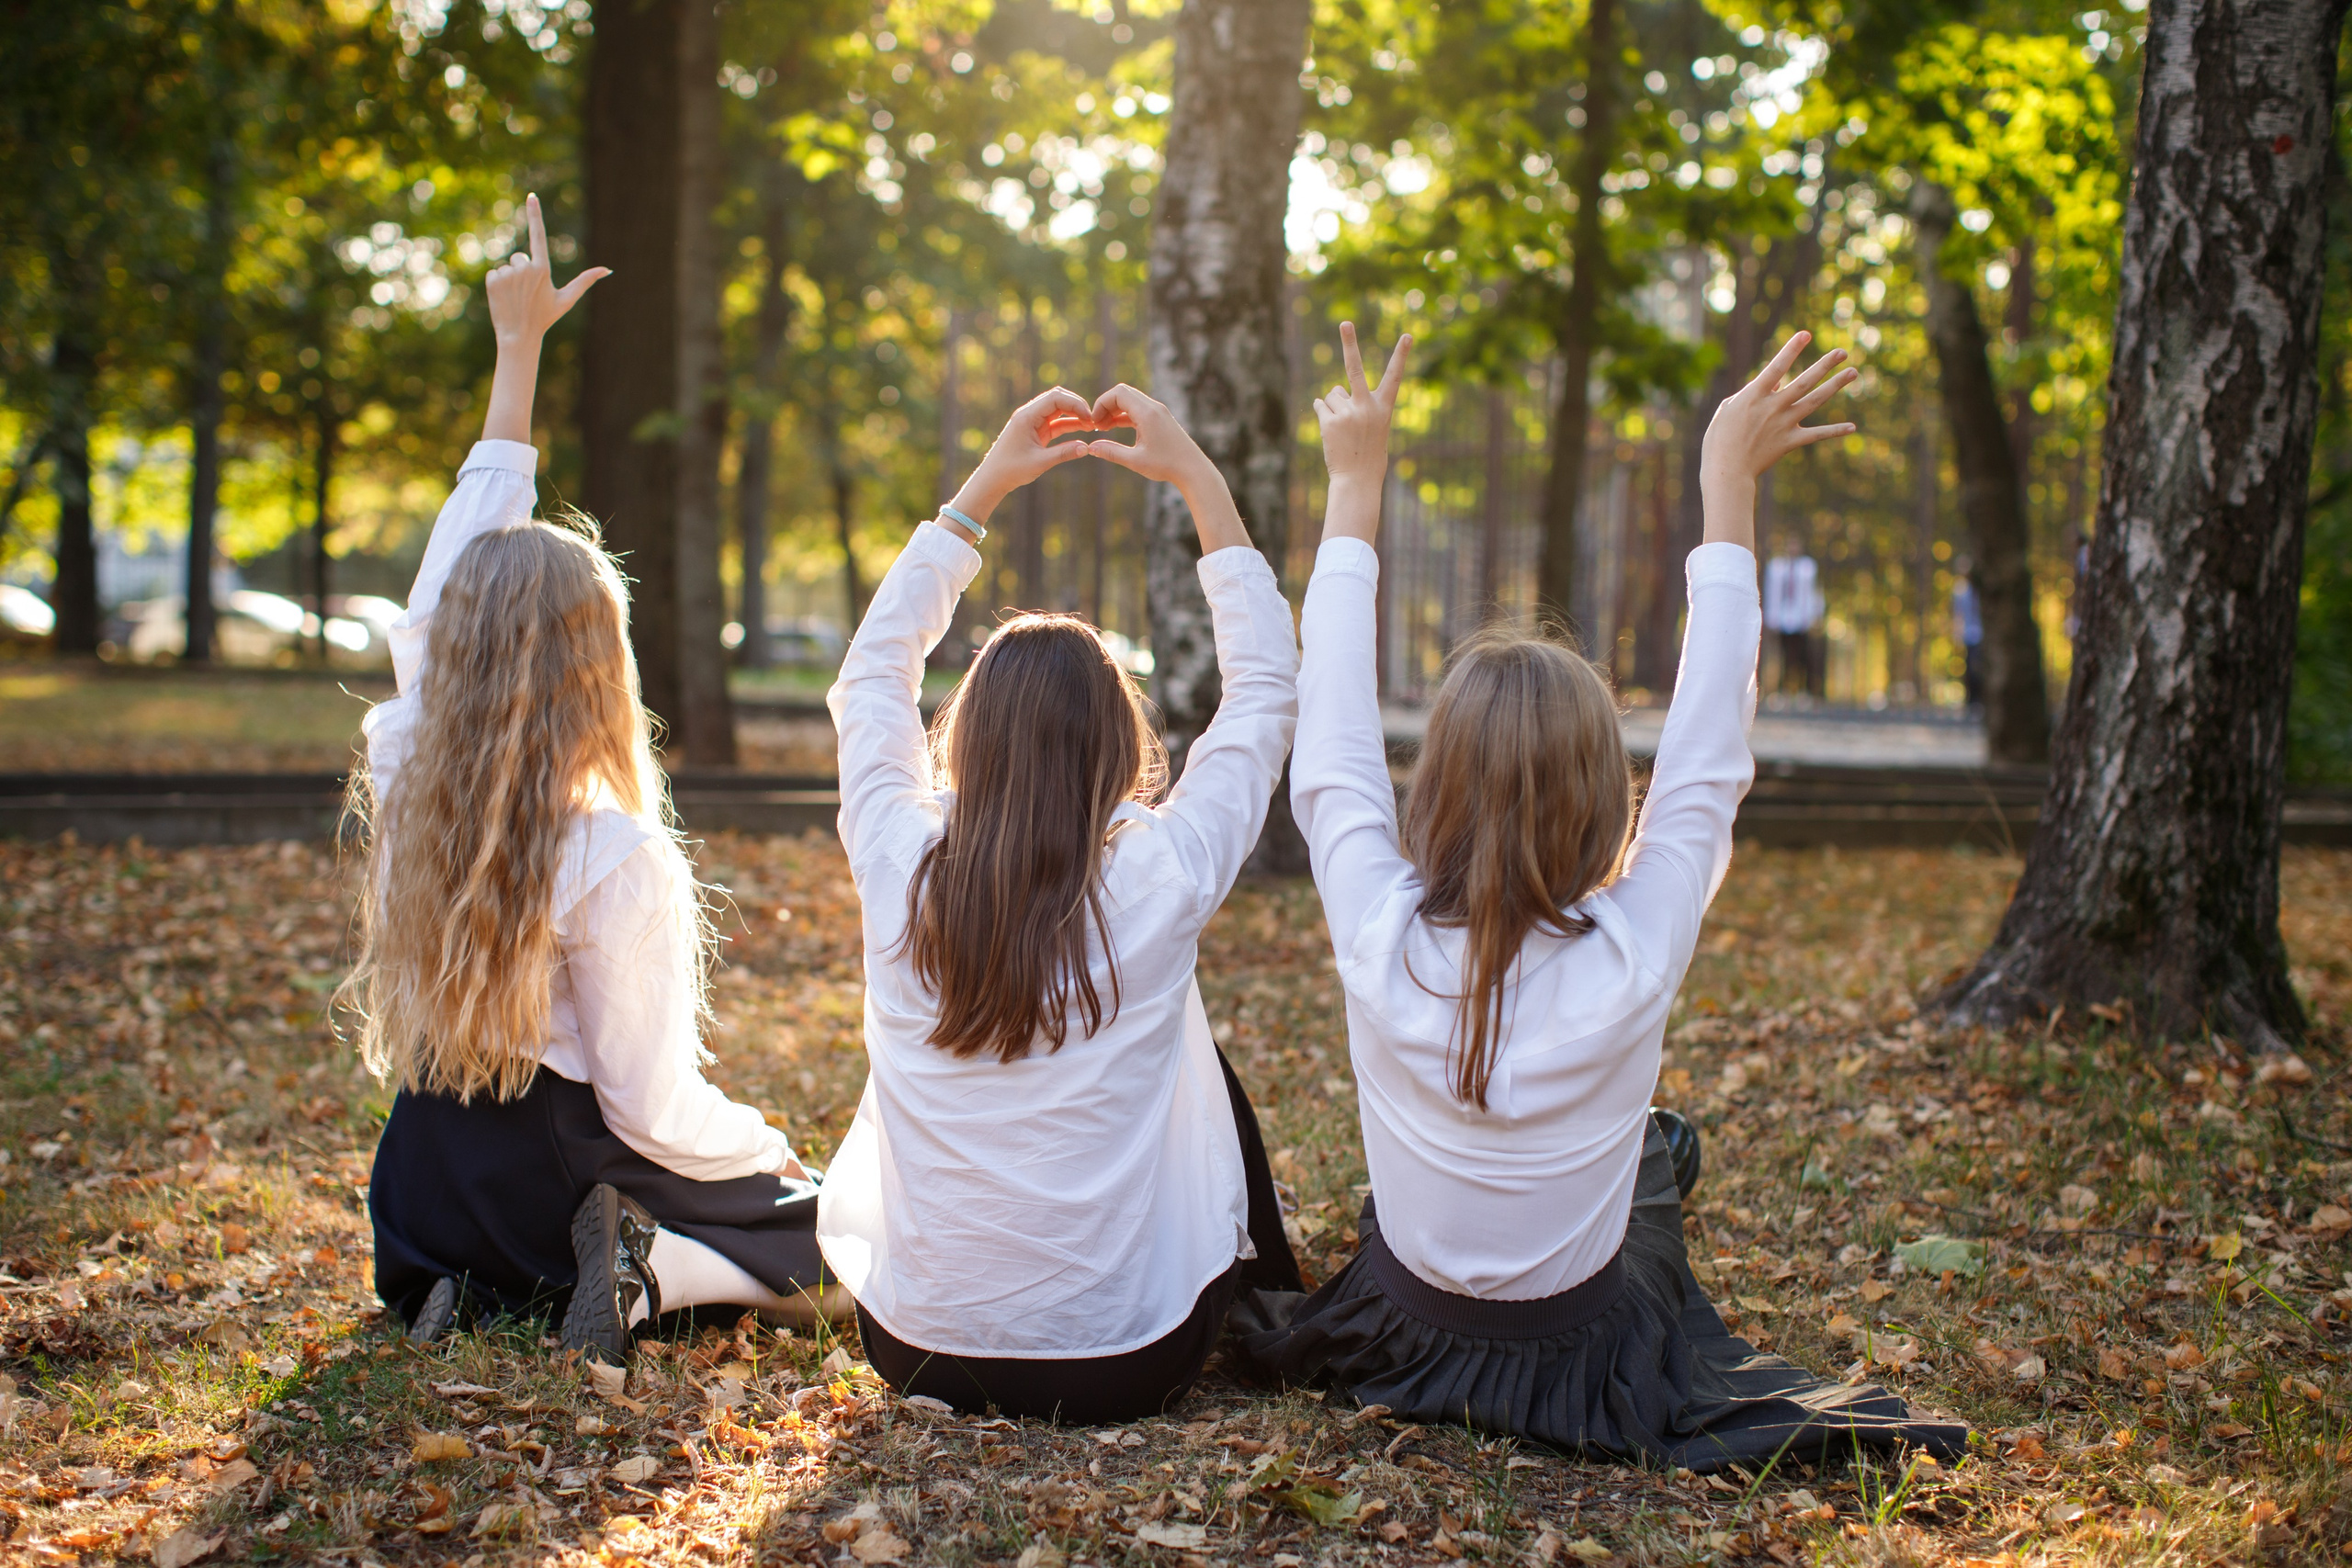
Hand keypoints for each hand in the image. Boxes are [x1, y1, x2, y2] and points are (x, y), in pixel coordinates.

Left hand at [484, 194, 608, 347]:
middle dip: (522, 272)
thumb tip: (607, 269)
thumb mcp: (567, 299)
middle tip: (526, 294)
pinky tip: (503, 298)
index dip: (535, 214)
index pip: (539, 235)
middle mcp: (525, 268)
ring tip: (515, 299)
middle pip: (520, 258)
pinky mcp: (492, 280)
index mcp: (543, 270)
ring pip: (507, 267)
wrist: (519, 336)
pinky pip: (493, 273)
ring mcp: (507, 274)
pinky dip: (496, 285)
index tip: (532, 196)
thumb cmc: (545, 318)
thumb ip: (585, 281)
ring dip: (509, 280)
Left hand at [944, 387, 1093, 533]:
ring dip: (1074, 415)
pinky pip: (1056, 423)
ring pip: (1058, 410)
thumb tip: (1086, 448)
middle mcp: (1029, 414)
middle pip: (1058, 399)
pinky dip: (1069, 425)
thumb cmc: (1011, 470)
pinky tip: (1082, 431)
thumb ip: (1064, 453)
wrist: (993, 478)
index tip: (1089, 419)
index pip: (1055, 397)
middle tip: (1092, 421)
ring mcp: (1033, 422)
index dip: (1075, 404)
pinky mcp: (1036, 431)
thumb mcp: (1040, 462)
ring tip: (1091, 426)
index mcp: (1027, 416)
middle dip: (1077, 406)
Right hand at [1084, 383, 1218, 490]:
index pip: (1118, 393)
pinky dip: (1125, 415)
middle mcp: (1154, 407)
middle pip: (1123, 393)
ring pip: (1131, 401)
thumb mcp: (1135, 461)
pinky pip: (1138, 409)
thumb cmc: (1166, 465)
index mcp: (1147, 413)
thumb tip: (1091, 448)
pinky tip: (1116, 427)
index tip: (1094, 423)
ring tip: (1104, 428)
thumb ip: (1111, 452)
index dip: (1102, 404)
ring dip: (1115, 411)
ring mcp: (1159, 411)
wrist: (1193, 469)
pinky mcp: (1161, 418)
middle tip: (1097, 426)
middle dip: (1106, 406)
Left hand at [1316, 322, 1411, 484]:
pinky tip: (1332, 433)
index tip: (1408, 336)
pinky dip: (1322, 415)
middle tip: (1345, 322)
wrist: (1357, 479)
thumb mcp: (1372, 426)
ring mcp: (1347, 413)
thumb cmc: (1368, 452)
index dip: (1401, 356)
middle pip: (1355, 368)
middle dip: (1350, 343)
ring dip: (1333, 407)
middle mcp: (1367, 406)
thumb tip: (1331, 390)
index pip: (1395, 377)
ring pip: (1332, 395)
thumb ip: (1357, 405)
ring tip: (1343, 430)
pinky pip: (1320, 406)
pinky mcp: (1329, 422)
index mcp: (1383, 407)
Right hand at [1700, 331, 1855, 489]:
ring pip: (1815, 401)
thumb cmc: (1719, 439)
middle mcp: (1773, 406)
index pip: (1777, 367)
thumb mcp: (1728, 409)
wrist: (1726, 471)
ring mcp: (1783, 424)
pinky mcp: (1789, 441)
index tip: (1806, 334)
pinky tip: (1852, 427)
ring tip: (1853, 372)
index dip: (1791, 349)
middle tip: (1842, 352)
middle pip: (1805, 381)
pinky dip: (1834, 431)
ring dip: (1835, 385)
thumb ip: (1750, 393)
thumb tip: (1776, 384)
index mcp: (1754, 395)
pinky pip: (1816, 434)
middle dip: (1824, 365)